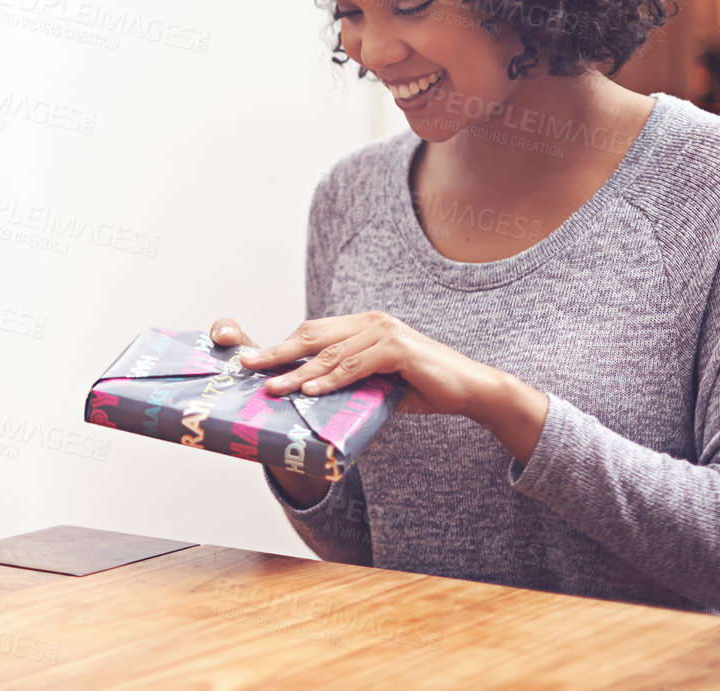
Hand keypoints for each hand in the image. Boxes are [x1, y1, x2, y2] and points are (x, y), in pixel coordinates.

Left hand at [209, 313, 496, 416]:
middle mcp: (370, 322)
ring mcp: (384, 332)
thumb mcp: (377, 383)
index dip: (283, 346)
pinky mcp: (398, 349)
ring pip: (331, 354)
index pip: (314, 332)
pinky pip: (355, 365)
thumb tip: (312, 397)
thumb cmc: (423, 386)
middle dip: (279, 352)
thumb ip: (349, 382)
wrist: (470, 389)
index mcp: (363, 325)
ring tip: (274, 387)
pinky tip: (310, 392)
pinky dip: (331, 380)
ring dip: (299, 373)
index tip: (255, 360)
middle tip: (250, 366)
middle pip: (313, 336)